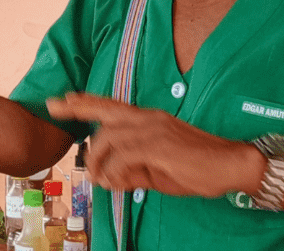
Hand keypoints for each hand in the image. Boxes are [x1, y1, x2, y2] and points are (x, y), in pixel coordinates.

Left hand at [46, 92, 260, 197]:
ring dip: (97, 160)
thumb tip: (109, 178)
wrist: (231, 165)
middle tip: (52, 106)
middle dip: (76, 107)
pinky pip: (122, 157)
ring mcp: (152, 129)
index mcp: (148, 119)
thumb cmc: (197, 168)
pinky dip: (114, 172)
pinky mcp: (157, 145)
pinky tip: (117, 183)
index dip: (87, 102)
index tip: (65, 99)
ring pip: (108, 138)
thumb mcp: (158, 171)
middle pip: (104, 109)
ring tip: (99, 179)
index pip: (111, 106)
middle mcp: (147, 118)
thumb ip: (133, 170)